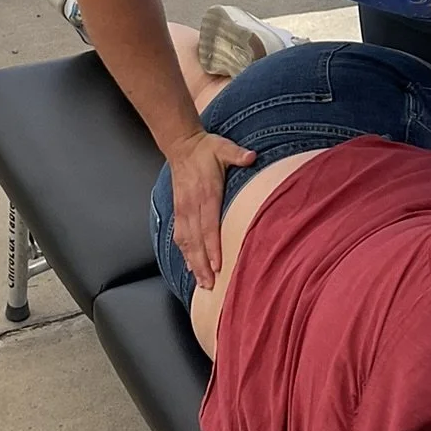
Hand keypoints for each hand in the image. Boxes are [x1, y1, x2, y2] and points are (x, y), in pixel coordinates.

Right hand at [168, 128, 255, 291]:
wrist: (181, 146)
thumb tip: (251, 156)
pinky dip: (184, 253)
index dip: (212, 246)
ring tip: (201, 283)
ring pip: (186, 242)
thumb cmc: (206, 149)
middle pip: (196, 240)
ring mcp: (183, 209)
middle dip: (202, 264)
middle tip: (210, 285)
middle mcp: (192, 205)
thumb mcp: (223, 147)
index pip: (209, 225)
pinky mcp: (178, 211)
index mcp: (206, 193)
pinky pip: (180, 236)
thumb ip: (237, 154)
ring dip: (193, 263)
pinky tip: (190, 267)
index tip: (217, 264)